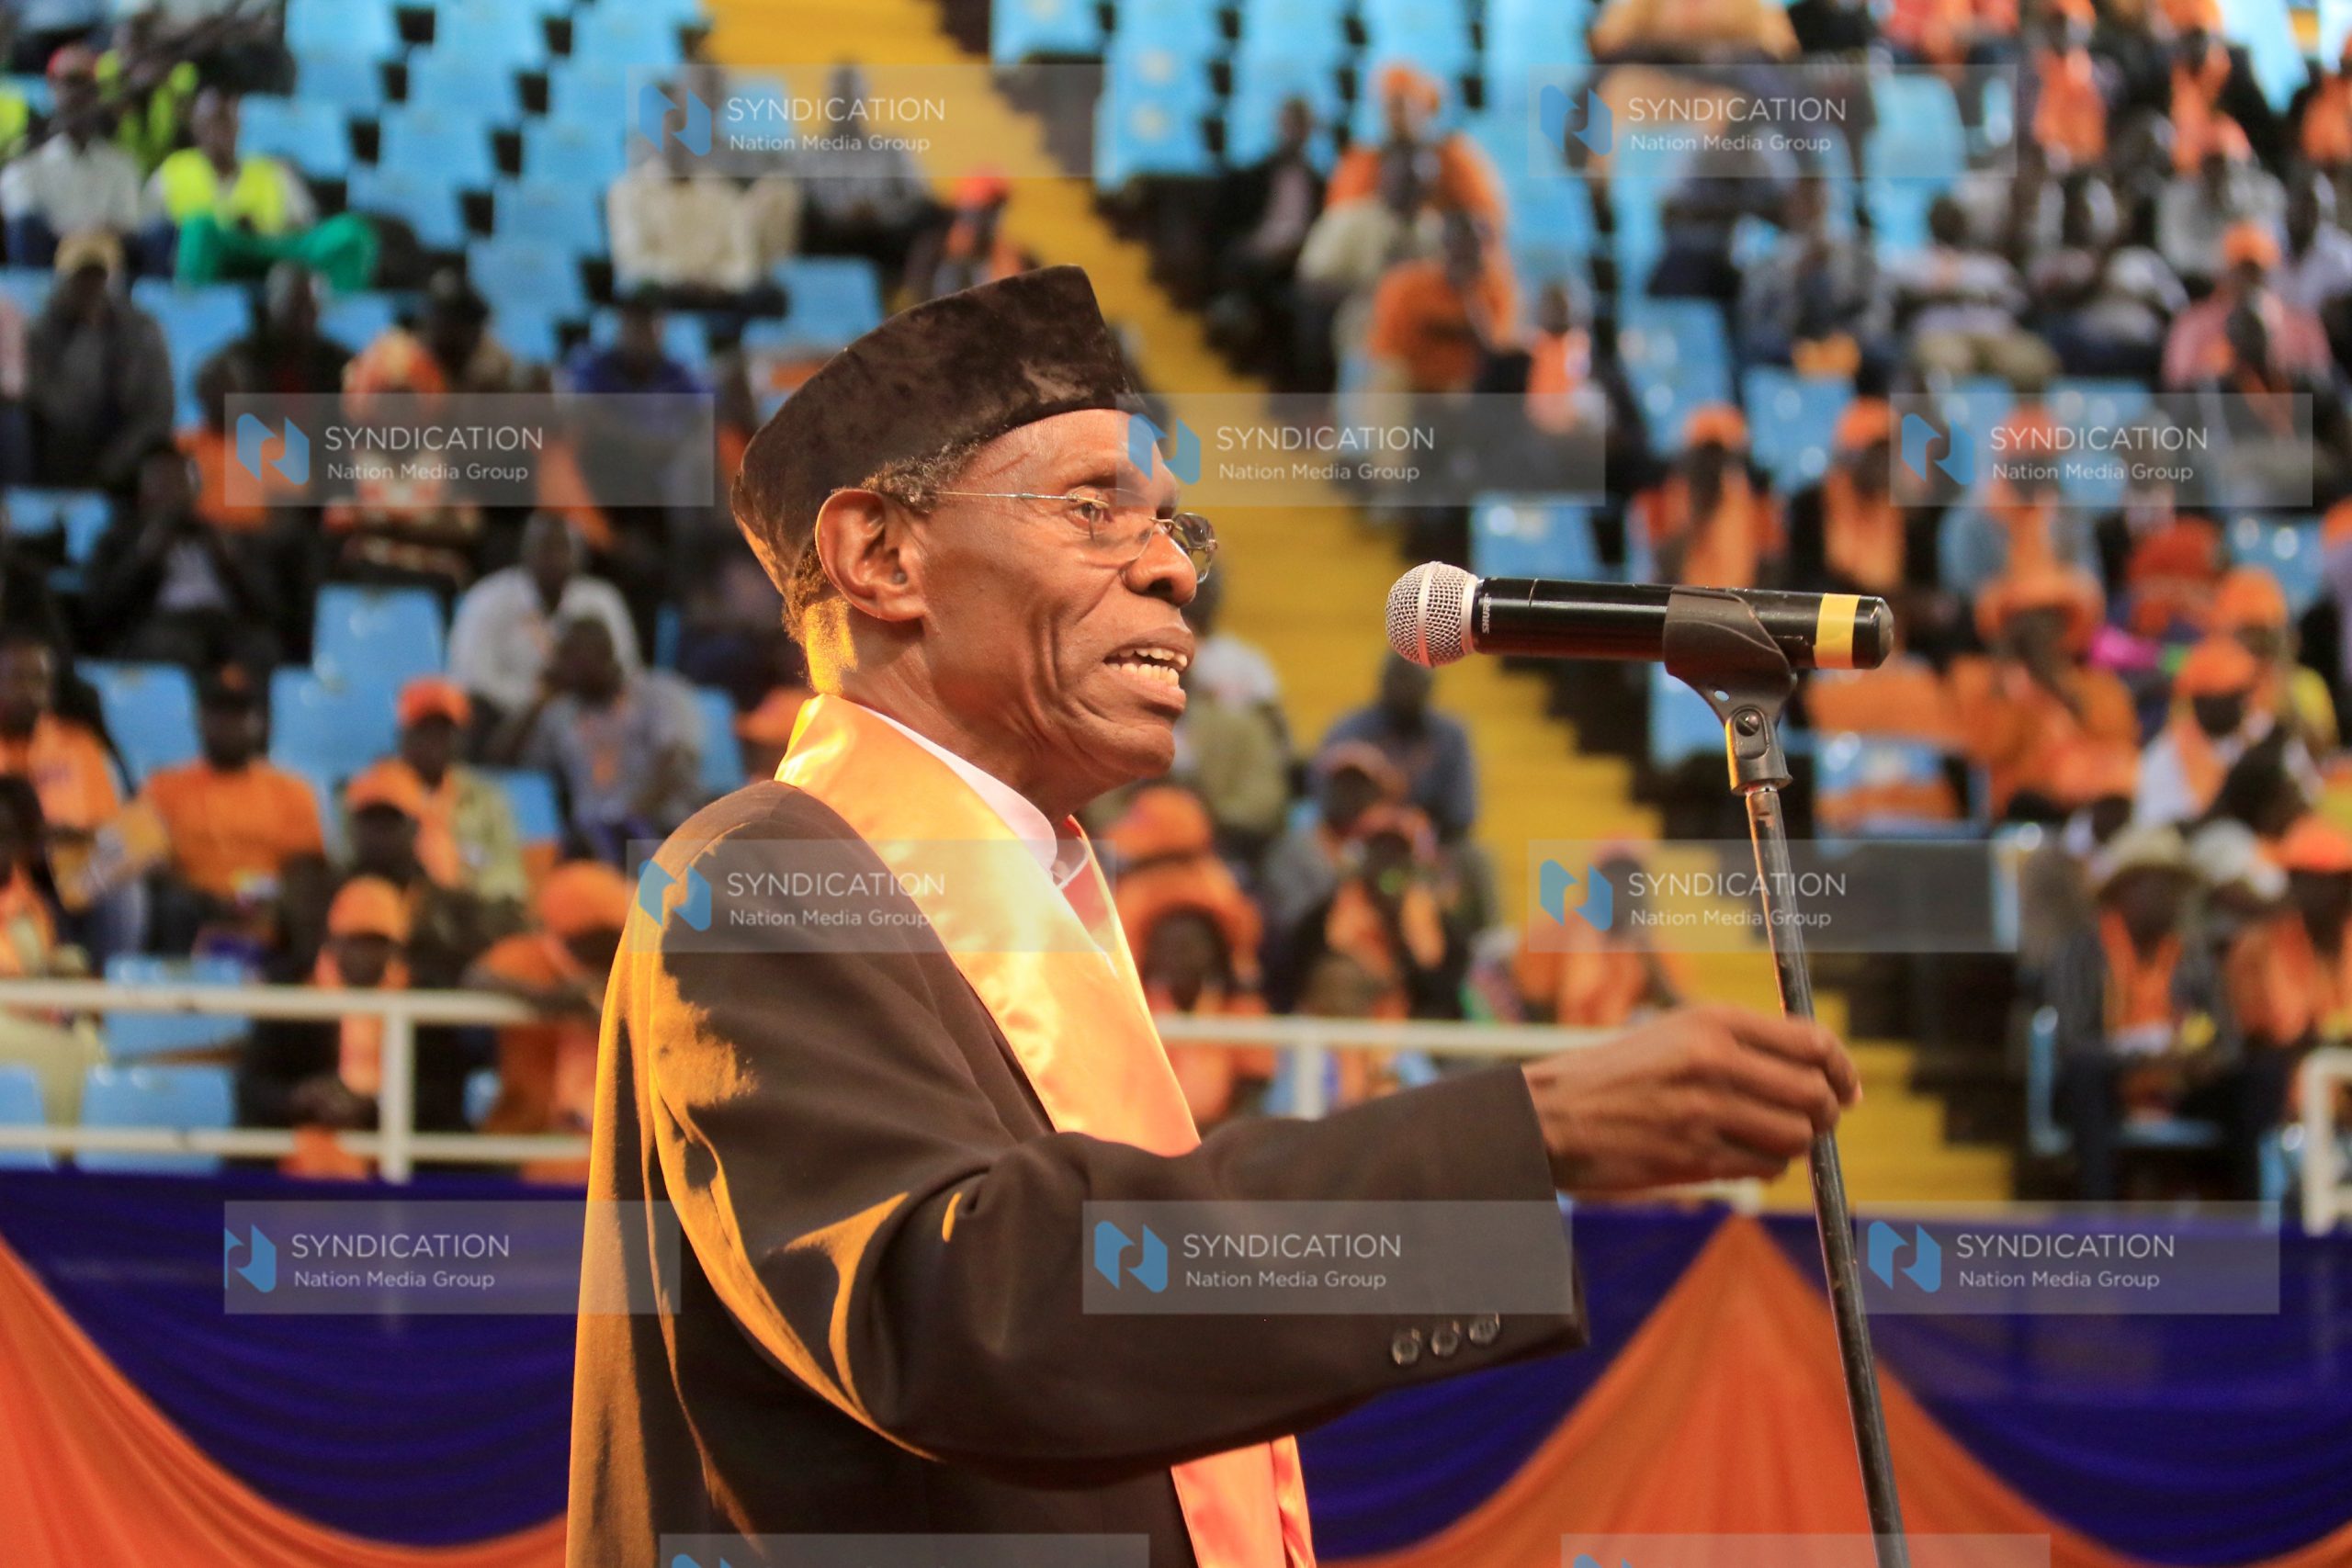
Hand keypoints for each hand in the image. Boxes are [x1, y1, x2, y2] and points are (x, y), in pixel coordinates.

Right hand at [1519, 1004, 1860, 1191]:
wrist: (1547, 1116)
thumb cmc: (1613, 1076)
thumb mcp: (1674, 1035)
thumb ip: (1739, 1045)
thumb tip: (1818, 1071)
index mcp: (1711, 1022)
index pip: (1812, 1042)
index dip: (1843, 1069)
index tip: (1847, 1088)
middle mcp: (1713, 1061)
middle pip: (1814, 1093)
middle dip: (1826, 1114)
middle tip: (1816, 1121)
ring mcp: (1704, 1111)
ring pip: (1796, 1135)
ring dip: (1794, 1144)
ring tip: (1769, 1140)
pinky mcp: (1694, 1156)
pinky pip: (1764, 1167)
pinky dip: (1766, 1167)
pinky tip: (1743, 1159)